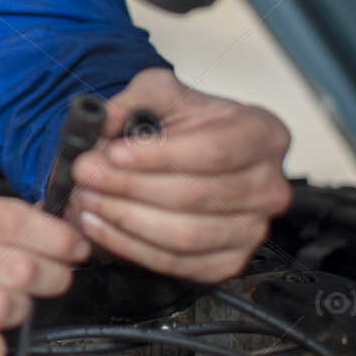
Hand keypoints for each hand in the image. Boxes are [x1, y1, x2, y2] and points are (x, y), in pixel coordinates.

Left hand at [68, 68, 291, 280]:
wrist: (194, 153)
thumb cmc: (188, 124)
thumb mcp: (162, 92)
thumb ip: (134, 100)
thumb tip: (103, 121)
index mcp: (263, 135)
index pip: (213, 152)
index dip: (159, 156)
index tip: (114, 152)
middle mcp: (268, 186)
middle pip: (194, 196)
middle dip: (129, 187)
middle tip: (87, 174)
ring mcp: (252, 229)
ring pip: (184, 235)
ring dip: (125, 219)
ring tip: (88, 199)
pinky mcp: (228, 262)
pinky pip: (176, 263)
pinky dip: (130, 247)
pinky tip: (101, 226)